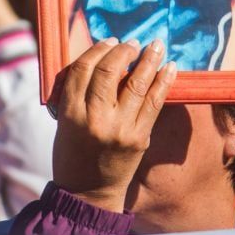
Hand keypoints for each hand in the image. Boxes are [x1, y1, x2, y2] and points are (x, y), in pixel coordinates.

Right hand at [51, 38, 176, 212]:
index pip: (84, 69)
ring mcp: (120, 128)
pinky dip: (164, 82)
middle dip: (123, 51)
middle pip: (109, 71)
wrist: (88, 193)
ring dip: (148, 60)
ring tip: (155, 45)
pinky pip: (154, 103)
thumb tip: (103, 60)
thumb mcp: (65, 121)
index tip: (109, 41)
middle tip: (132, 42)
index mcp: (71, 113)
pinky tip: (169, 68)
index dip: (98, 50)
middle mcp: (95, 118)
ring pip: (136, 84)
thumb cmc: (72, 153)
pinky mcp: (139, 138)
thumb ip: (79, 93)